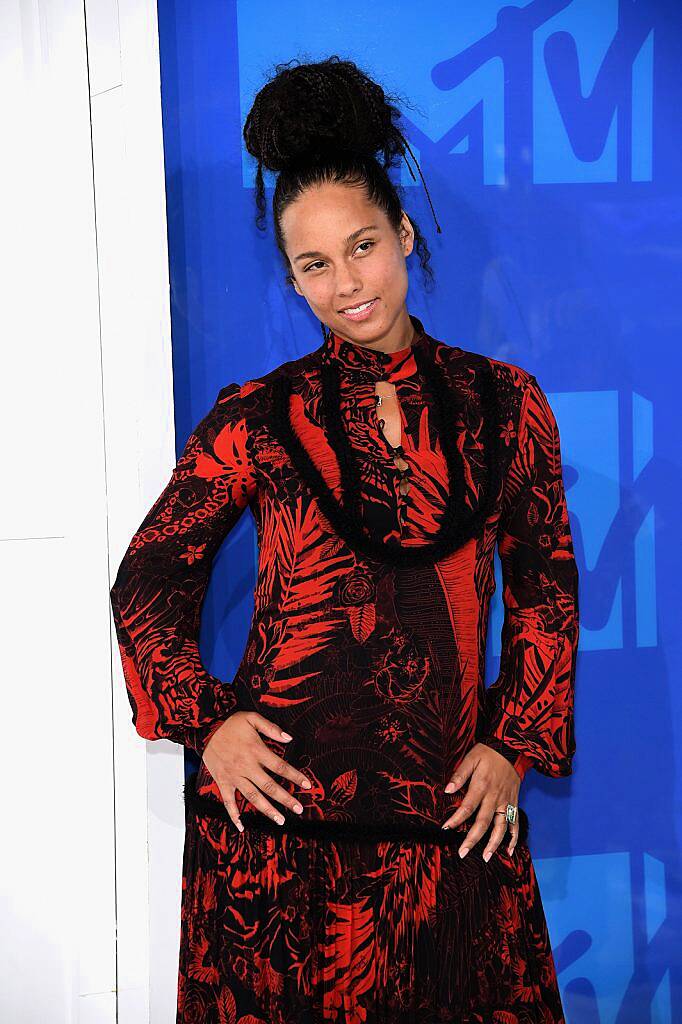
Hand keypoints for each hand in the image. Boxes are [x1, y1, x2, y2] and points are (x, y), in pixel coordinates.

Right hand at [202, 712, 311, 831]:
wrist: (205, 729)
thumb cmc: (230, 723)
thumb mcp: (251, 718)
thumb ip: (271, 728)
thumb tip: (290, 738)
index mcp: (256, 751)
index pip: (280, 767)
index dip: (295, 776)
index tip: (307, 785)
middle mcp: (246, 767)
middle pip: (269, 786)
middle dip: (286, 799)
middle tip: (299, 809)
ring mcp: (234, 777)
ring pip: (253, 797)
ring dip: (267, 810)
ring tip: (280, 820)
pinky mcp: (222, 782)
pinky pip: (228, 802)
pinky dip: (234, 815)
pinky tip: (241, 826)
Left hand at [441, 743, 520, 860]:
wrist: (511, 748)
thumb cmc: (487, 753)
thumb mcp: (471, 758)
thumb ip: (459, 775)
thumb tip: (447, 790)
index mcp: (482, 786)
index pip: (467, 807)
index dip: (456, 819)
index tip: (446, 828)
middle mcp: (495, 797)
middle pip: (483, 822)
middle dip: (472, 839)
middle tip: (462, 853)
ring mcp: (506, 802)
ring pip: (501, 827)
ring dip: (494, 844)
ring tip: (485, 857)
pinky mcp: (514, 803)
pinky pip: (516, 823)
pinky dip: (514, 838)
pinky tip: (509, 850)